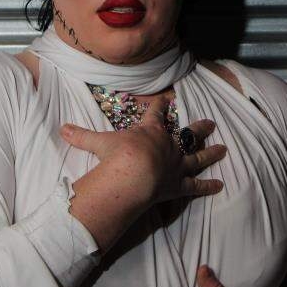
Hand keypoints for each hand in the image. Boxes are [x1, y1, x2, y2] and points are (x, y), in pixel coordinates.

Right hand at [60, 105, 226, 208]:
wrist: (132, 174)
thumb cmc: (117, 155)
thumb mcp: (97, 142)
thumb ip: (82, 135)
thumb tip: (62, 128)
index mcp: (150, 131)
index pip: (156, 115)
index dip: (161, 107)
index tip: (167, 100)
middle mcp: (168, 146)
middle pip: (187, 134)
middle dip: (199, 127)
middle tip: (211, 123)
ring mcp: (176, 165)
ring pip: (198, 157)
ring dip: (211, 153)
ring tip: (224, 149)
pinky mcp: (179, 185)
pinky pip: (196, 186)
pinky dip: (208, 186)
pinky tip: (220, 185)